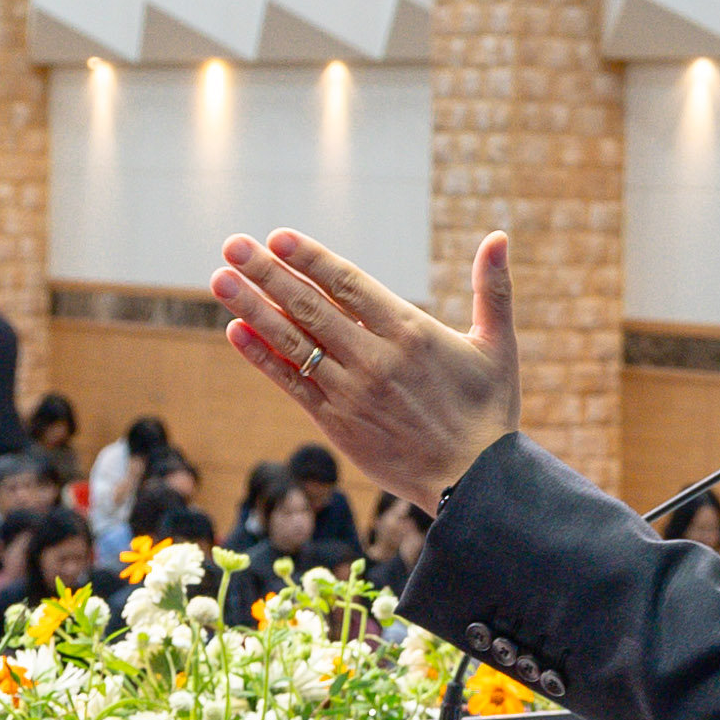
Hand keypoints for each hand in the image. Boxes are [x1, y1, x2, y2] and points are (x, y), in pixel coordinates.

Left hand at [213, 229, 520, 506]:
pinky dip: (261, 356)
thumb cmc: (488, 411)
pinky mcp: (337, 423)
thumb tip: (500, 236)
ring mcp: (351, 393)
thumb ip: (493, 289)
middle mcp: (375, 360)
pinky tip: (235, 330)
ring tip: (219, 278)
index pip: (348, 285)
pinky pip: (291, 383)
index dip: (311, 259)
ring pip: (293, 342)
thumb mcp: (498, 345)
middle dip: (267, 273)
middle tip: (233, 244)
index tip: (277, 236)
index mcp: (411, 333)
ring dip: (252, 308)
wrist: (473, 483)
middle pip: (310, 307)